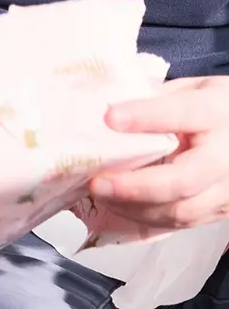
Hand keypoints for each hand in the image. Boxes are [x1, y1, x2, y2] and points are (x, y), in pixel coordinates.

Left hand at [90, 76, 228, 228]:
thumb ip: (155, 98)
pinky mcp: (222, 211)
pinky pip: (184, 223)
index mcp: (216, 111)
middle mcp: (227, 156)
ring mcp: (228, 190)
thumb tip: (106, 112)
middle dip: (134, 186)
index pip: (182, 114)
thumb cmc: (213, 105)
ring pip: (183, 211)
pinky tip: (120, 207)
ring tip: (101, 196)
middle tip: (96, 182)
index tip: (110, 118)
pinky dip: (148, 218)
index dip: (145, 117)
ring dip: (135, 208)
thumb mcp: (190, 88)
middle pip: (183, 180)